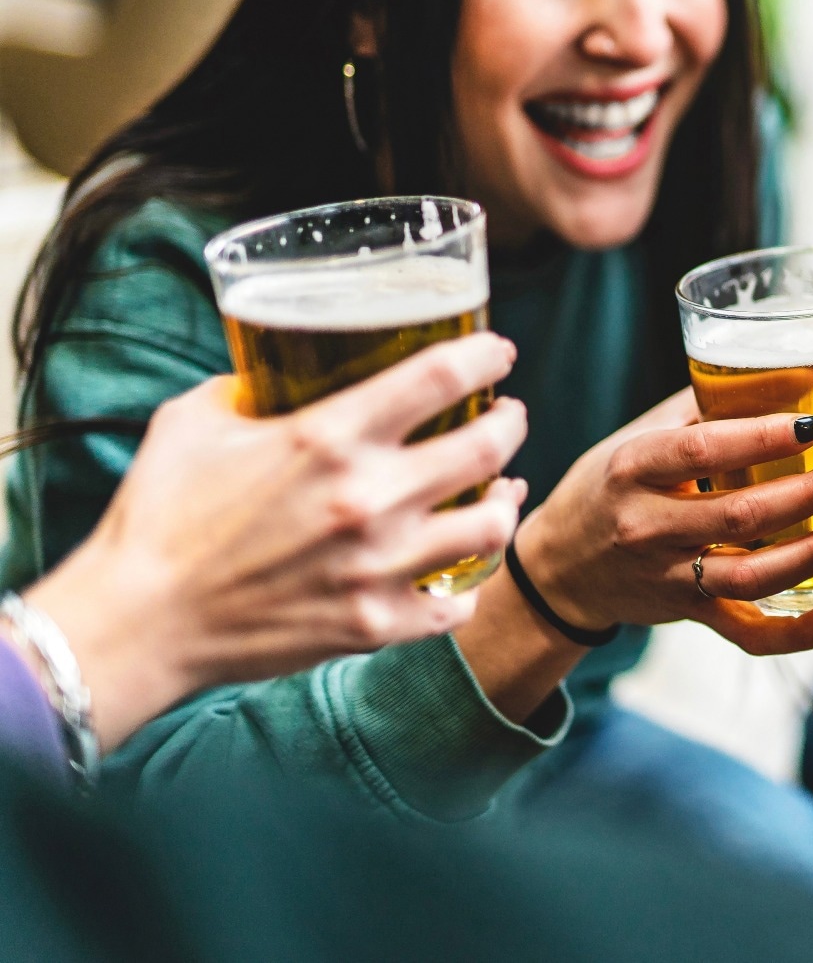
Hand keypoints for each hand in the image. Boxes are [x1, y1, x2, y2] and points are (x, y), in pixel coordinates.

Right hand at [29, 333, 527, 747]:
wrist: (136, 622)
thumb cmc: (157, 513)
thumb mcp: (196, 419)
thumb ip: (251, 387)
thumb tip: (283, 368)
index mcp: (329, 436)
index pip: (443, 375)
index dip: (486, 355)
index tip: (498, 353)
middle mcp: (369, 498)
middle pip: (490, 446)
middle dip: (510, 422)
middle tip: (506, 415)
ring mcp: (378, 567)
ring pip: (492, 526)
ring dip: (504, 501)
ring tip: (501, 489)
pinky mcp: (374, 624)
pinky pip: (457, 605)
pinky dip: (465, 586)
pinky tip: (458, 567)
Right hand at [515, 389, 812, 654]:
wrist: (558, 567)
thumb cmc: (606, 487)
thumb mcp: (635, 437)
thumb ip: (697, 407)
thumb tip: (777, 370)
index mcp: (634, 468)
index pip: (705, 450)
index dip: (765, 437)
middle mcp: (647, 526)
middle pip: (741, 515)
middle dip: (810, 492)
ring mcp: (668, 577)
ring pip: (752, 575)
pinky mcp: (689, 614)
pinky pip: (749, 633)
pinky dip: (800, 631)